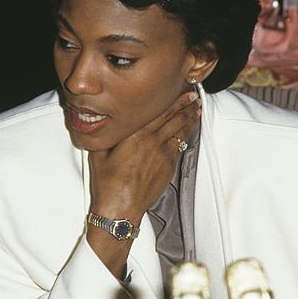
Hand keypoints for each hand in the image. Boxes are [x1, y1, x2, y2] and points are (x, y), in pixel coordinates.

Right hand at [85, 90, 200, 276]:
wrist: (120, 206)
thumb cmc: (106, 181)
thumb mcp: (100, 152)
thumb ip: (108, 133)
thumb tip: (106, 120)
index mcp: (137, 135)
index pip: (161, 112)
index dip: (176, 101)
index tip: (186, 92)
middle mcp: (154, 142)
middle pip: (176, 120)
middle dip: (187, 107)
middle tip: (196, 97)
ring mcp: (164, 155)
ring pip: (181, 133)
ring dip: (190, 120)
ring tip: (197, 110)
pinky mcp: (169, 167)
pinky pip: (179, 147)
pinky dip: (185, 136)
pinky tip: (188, 131)